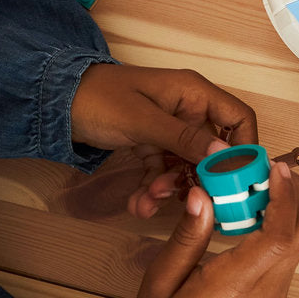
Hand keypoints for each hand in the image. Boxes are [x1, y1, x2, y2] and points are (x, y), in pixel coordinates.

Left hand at [70, 64, 257, 217]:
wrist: (53, 103)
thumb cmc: (98, 98)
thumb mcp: (142, 120)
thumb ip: (183, 137)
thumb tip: (224, 154)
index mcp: (193, 93)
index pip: (239, 118)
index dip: (245, 148)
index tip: (238, 180)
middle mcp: (187, 110)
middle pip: (213, 150)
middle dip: (198, 178)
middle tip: (187, 201)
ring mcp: (169, 129)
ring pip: (186, 166)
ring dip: (171, 188)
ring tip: (148, 201)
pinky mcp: (151, 144)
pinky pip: (163, 171)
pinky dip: (153, 188)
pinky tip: (138, 204)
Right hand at [129, 163, 298, 297]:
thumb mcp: (161, 280)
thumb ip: (186, 236)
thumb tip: (200, 195)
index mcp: (234, 285)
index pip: (279, 236)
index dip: (284, 197)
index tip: (275, 169)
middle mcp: (265, 290)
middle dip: (296, 193)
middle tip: (271, 169)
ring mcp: (275, 294)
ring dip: (290, 208)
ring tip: (260, 187)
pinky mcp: (275, 295)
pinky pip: (289, 253)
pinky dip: (283, 226)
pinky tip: (256, 215)